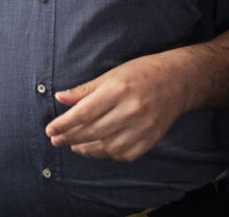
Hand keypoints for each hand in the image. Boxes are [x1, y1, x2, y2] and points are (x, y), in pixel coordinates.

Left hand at [44, 51, 193, 161]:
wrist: (178, 81)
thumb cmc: (141, 73)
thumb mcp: (111, 75)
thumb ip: (85, 90)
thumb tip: (60, 98)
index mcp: (118, 90)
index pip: (84, 113)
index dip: (64, 124)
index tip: (50, 129)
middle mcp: (131, 110)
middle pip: (92, 132)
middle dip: (70, 138)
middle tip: (56, 140)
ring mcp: (143, 128)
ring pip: (106, 147)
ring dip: (86, 149)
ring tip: (73, 146)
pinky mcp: (151, 140)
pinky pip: (123, 154)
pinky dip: (107, 154)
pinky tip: (97, 148)